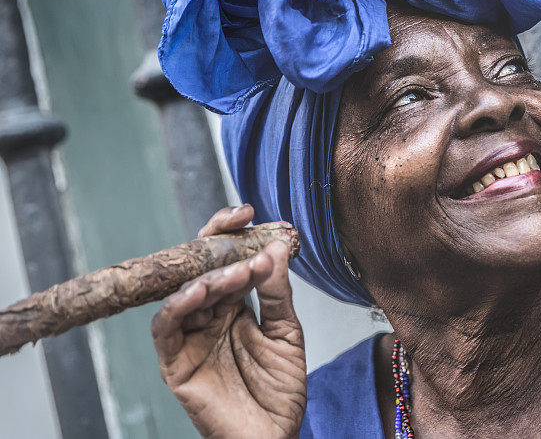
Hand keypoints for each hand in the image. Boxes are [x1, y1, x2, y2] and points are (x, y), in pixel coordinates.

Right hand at [152, 205, 306, 438]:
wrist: (273, 436)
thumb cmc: (280, 391)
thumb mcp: (287, 333)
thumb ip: (278, 292)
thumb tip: (274, 247)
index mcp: (235, 305)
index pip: (226, 260)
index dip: (231, 234)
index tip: (249, 211)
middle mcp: (209, 316)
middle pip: (201, 269)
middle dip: (219, 246)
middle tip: (243, 232)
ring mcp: (191, 337)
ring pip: (186, 292)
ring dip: (209, 276)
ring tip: (238, 271)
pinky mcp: (175, 362)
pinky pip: (165, 327)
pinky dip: (178, 305)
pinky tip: (199, 291)